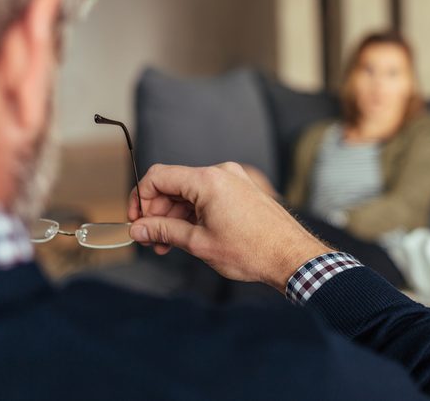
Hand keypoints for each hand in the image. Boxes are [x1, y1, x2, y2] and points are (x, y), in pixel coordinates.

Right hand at [127, 163, 331, 291]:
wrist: (291, 256)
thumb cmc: (252, 251)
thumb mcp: (199, 243)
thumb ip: (164, 231)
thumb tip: (138, 229)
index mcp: (208, 181)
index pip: (159, 177)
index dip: (140, 199)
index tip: (137, 222)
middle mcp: (222, 173)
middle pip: (174, 185)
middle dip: (158, 212)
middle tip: (154, 241)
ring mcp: (234, 180)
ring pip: (190, 192)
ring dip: (176, 216)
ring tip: (170, 245)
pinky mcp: (242, 190)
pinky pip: (208, 196)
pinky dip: (194, 213)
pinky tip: (190, 236)